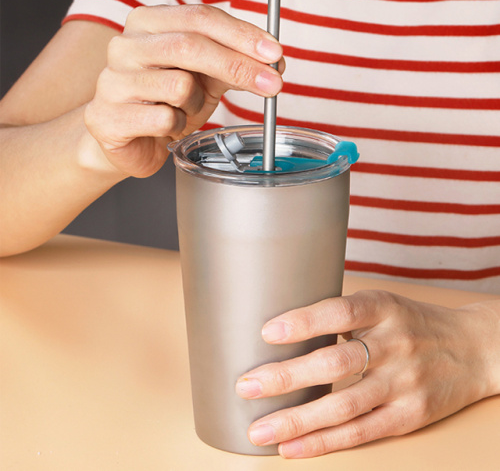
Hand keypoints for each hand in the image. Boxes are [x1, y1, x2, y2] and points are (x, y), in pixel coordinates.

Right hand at [84, 4, 283, 176]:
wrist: (127, 142)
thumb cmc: (165, 104)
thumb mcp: (203, 78)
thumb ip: (232, 64)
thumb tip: (274, 62)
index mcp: (148, 24)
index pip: (200, 18)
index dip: (242, 35)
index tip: (275, 53)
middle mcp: (125, 45)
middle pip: (190, 45)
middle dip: (237, 66)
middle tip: (272, 85)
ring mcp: (112, 80)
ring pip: (179, 86)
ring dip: (195, 106)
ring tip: (183, 112)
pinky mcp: (108, 117)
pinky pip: (164, 119)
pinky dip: (177, 127)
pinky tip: (166, 128)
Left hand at [236, 290, 498, 457]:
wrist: (472, 349)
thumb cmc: (411, 324)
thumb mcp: (383, 304)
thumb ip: (342, 315)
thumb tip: (283, 326)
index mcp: (384, 308)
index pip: (340, 312)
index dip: (303, 322)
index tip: (267, 332)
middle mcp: (394, 344)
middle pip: (335, 363)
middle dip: (286, 377)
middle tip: (246, 385)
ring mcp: (404, 383)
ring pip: (343, 406)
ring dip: (296, 420)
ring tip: (258, 428)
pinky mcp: (409, 416)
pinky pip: (361, 432)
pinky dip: (323, 442)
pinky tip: (291, 447)